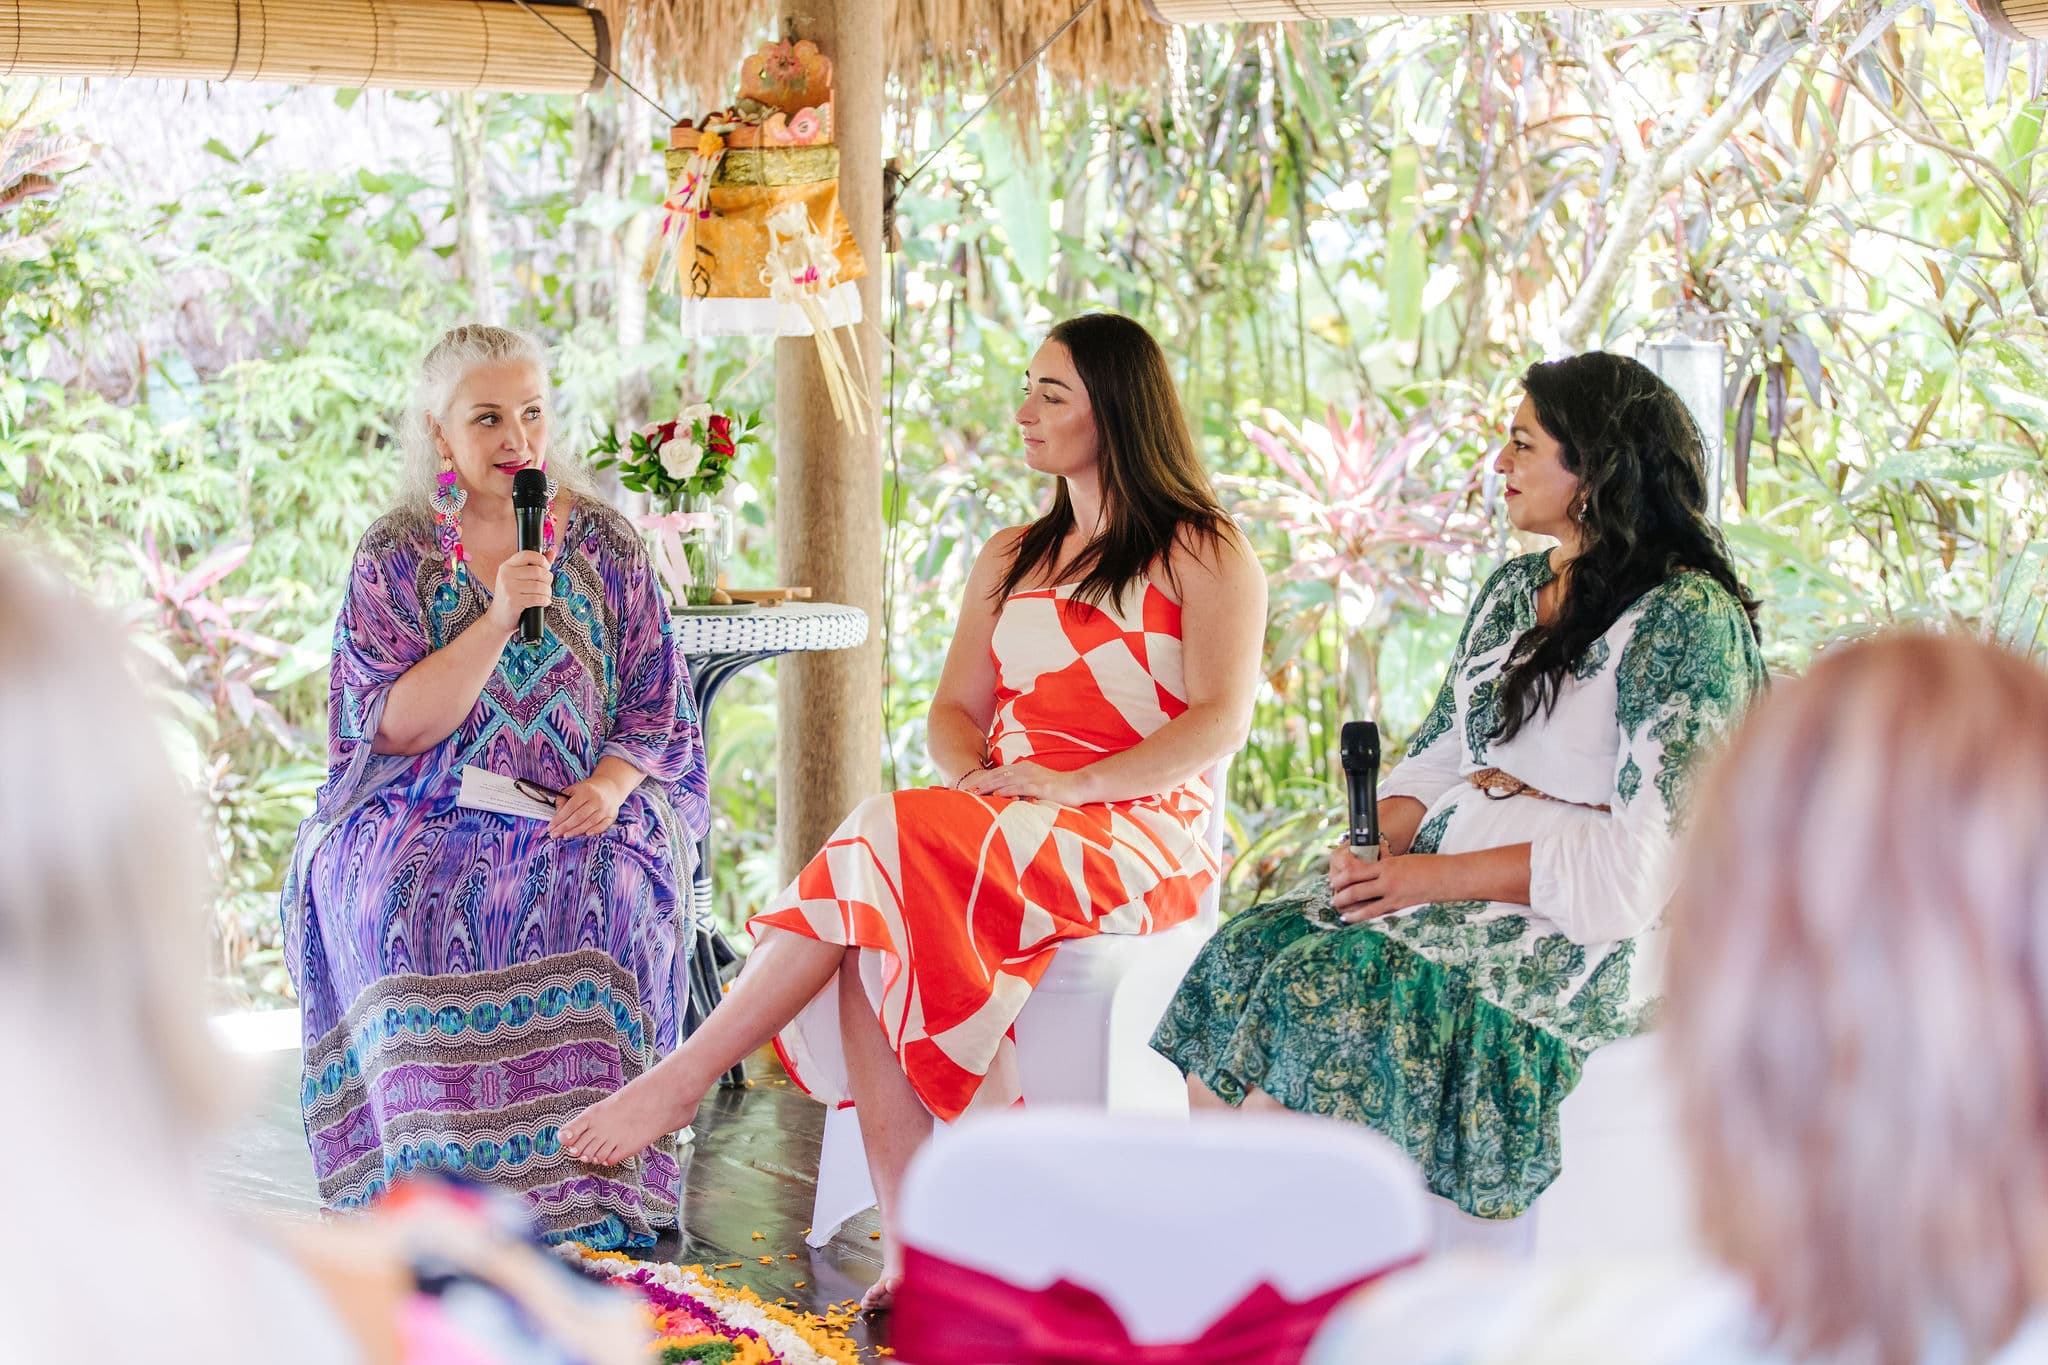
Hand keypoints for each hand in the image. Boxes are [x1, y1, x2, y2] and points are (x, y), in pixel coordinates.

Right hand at [486, 550, 553, 634]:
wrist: (498, 618)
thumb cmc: (512, 597)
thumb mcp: (519, 579)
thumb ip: (535, 565)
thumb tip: (552, 552)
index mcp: (507, 566)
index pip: (527, 554)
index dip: (541, 559)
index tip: (546, 567)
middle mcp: (506, 575)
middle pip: (537, 571)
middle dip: (548, 579)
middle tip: (547, 585)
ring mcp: (508, 588)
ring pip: (539, 586)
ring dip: (547, 592)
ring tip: (545, 595)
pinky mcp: (513, 601)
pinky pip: (537, 598)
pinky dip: (544, 601)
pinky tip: (543, 602)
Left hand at [549, 775, 626, 838]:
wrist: (610, 788)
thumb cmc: (588, 790)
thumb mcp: (574, 789)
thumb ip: (563, 800)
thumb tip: (557, 815)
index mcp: (586, 791)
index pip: (570, 807)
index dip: (559, 819)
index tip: (551, 827)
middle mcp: (597, 800)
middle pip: (579, 817)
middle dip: (564, 827)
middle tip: (554, 834)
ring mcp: (606, 808)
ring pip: (589, 823)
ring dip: (576, 832)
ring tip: (564, 836)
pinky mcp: (612, 816)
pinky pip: (603, 826)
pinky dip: (595, 831)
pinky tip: (585, 834)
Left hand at [956, 759, 1090, 805]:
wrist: (1078, 785)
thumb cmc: (1058, 788)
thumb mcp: (1037, 785)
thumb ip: (1023, 787)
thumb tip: (1008, 795)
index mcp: (1024, 768)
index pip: (999, 773)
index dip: (984, 780)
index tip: (971, 788)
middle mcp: (1026, 770)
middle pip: (999, 775)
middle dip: (982, 783)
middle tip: (967, 791)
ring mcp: (1033, 777)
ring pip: (1006, 780)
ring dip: (990, 787)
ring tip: (977, 793)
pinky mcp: (1040, 786)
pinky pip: (1021, 788)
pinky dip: (1008, 791)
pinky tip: (998, 795)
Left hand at [1328, 843, 1441, 922]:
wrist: (1449, 876)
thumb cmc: (1427, 866)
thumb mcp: (1401, 862)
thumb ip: (1384, 869)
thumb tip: (1369, 875)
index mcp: (1385, 865)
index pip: (1354, 872)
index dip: (1340, 878)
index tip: (1334, 882)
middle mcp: (1387, 880)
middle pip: (1355, 890)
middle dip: (1340, 896)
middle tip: (1332, 899)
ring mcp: (1394, 895)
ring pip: (1364, 905)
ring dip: (1349, 910)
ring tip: (1340, 912)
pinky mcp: (1402, 906)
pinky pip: (1379, 914)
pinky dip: (1365, 917)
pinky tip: (1357, 920)